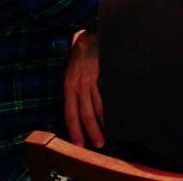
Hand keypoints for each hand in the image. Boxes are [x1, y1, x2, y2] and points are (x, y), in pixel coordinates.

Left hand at [64, 30, 103, 147]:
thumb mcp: (69, 72)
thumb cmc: (78, 54)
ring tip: (107, 136)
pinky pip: (106, 96)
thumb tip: (76, 104)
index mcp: (68, 87)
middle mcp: (79, 88)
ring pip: (98, 108)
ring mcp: (92, 83)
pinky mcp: (103, 77)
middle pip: (85, 114)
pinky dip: (110, 109)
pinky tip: (114, 117)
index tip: (79, 143)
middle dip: (91, 131)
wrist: (89, 37)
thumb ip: (73, 88)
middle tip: (98, 144)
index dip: (75, 130)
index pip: (71, 114)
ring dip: (102, 123)